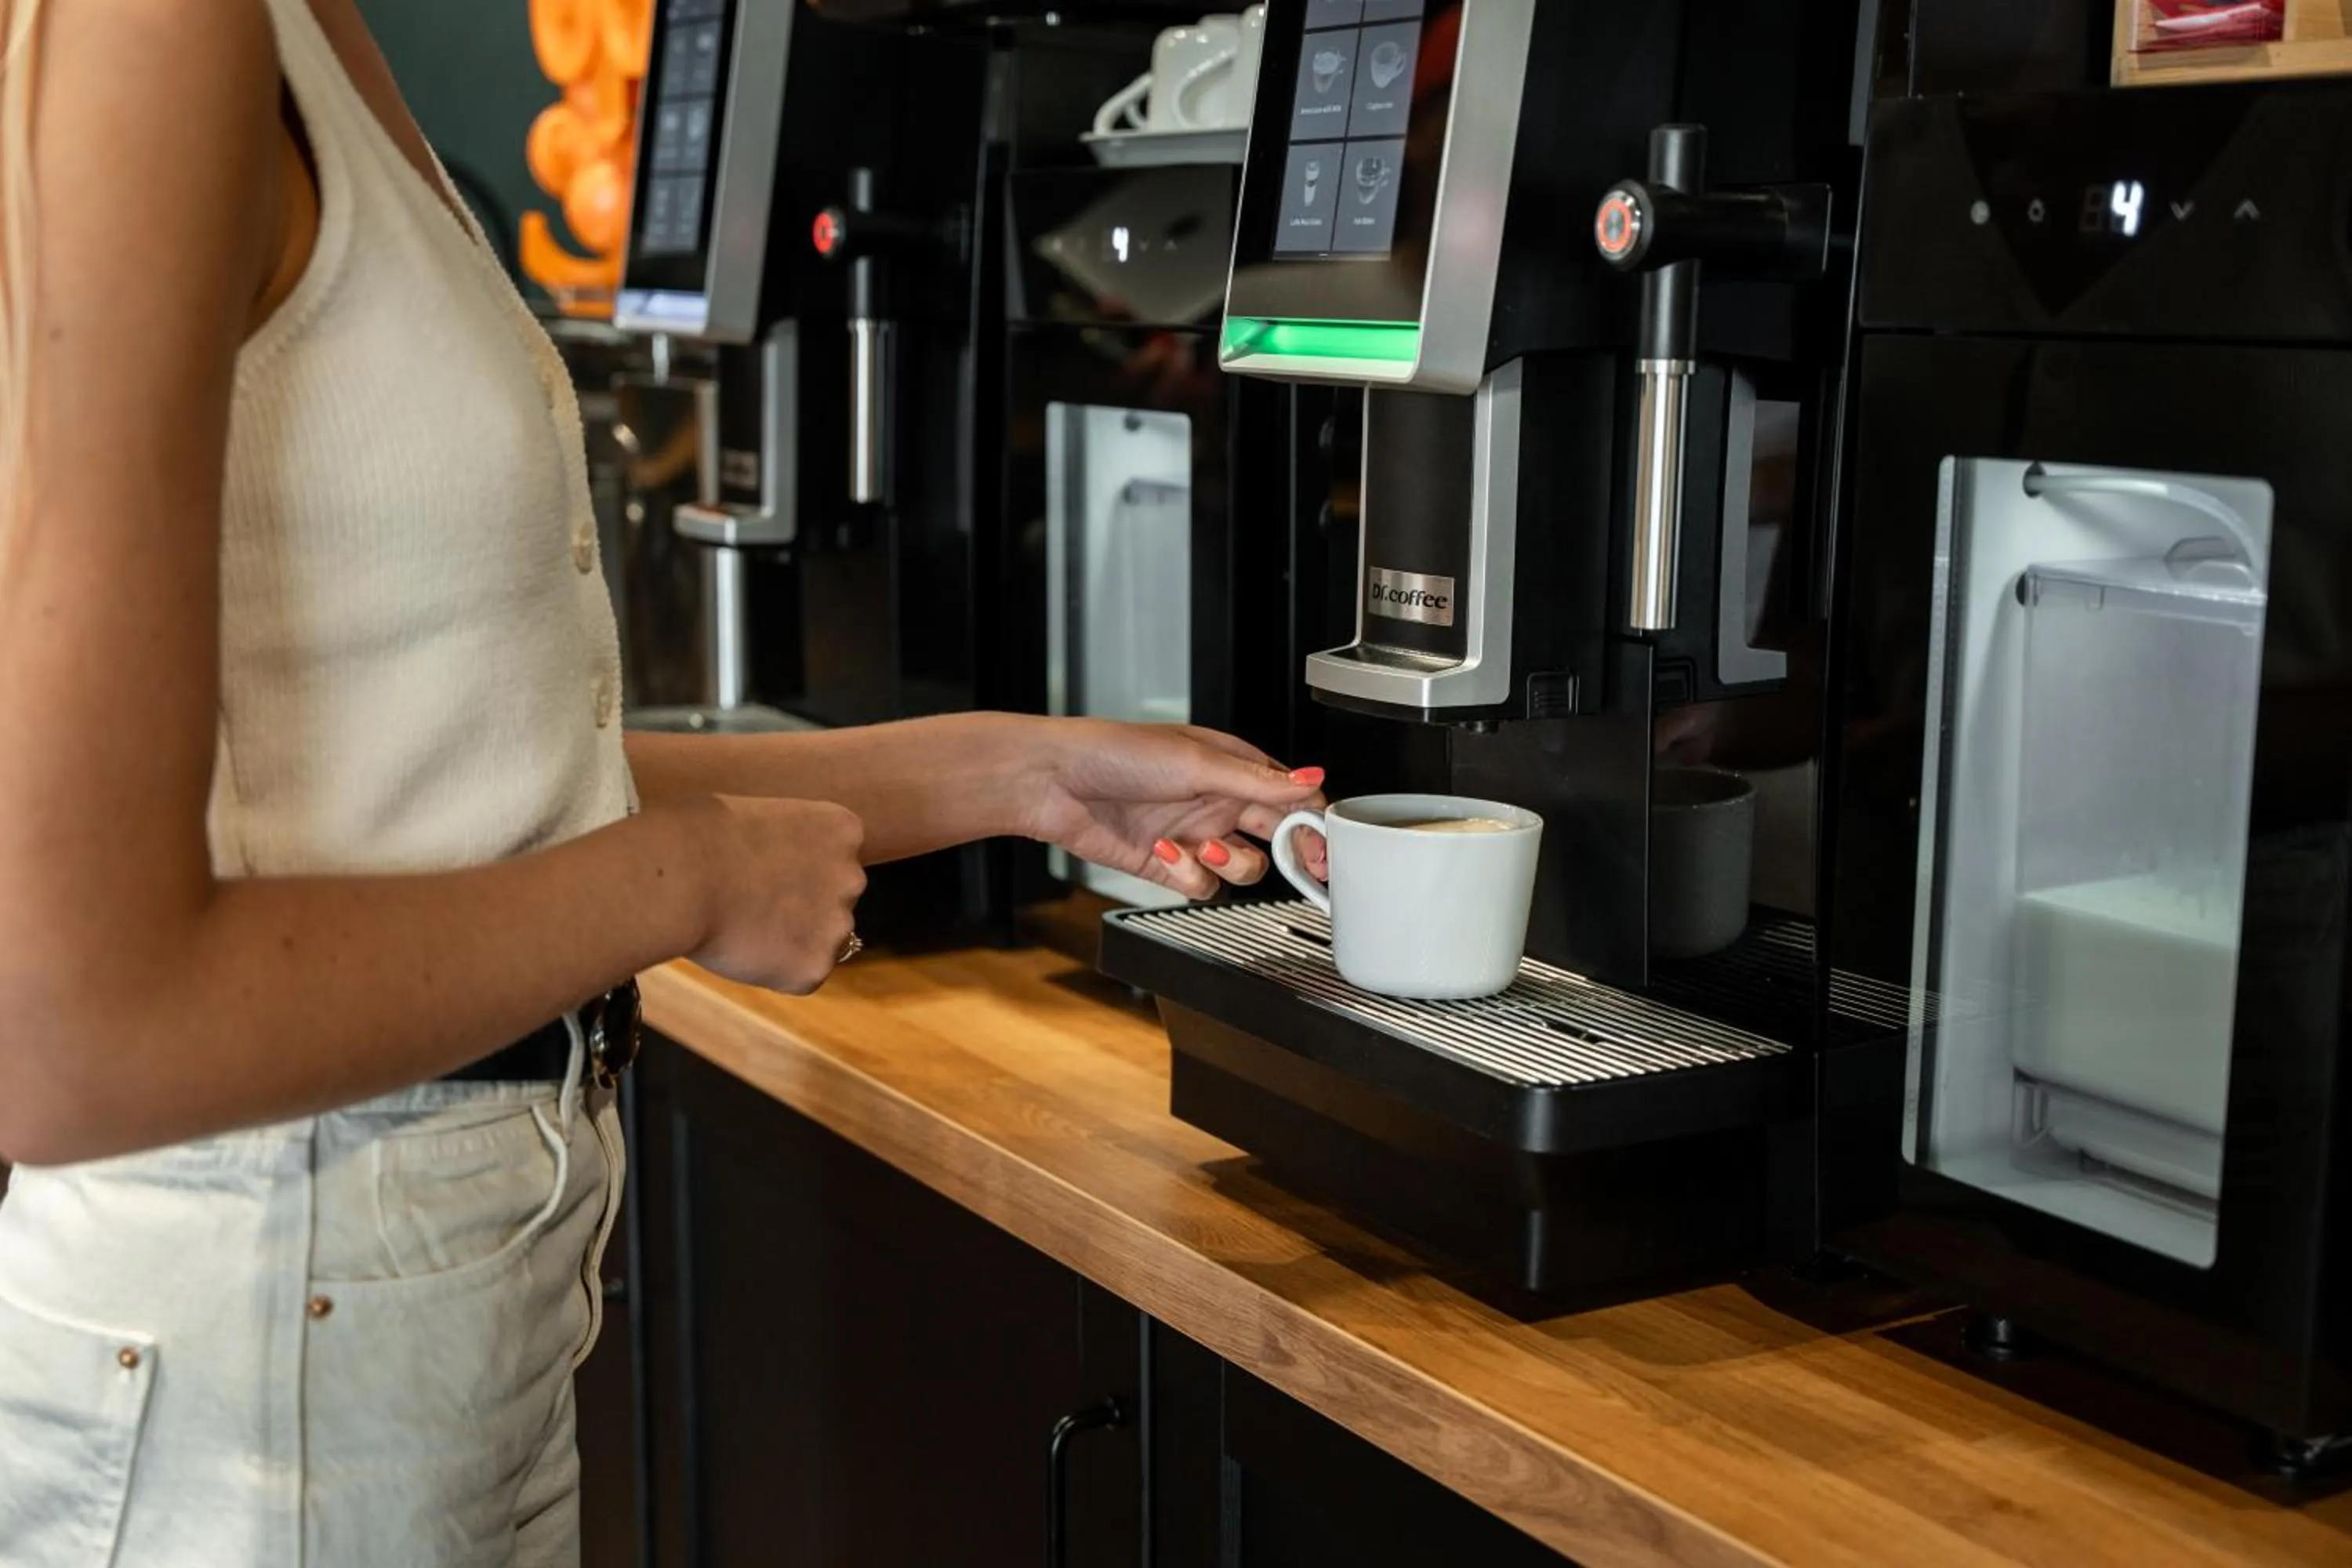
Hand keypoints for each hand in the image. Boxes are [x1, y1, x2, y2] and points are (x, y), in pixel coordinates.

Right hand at [679, 795, 866, 993]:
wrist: (682, 873)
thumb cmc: (701, 834)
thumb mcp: (761, 819)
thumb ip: (787, 846)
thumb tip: (778, 873)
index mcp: (843, 830)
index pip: (834, 859)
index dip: (793, 870)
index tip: (760, 870)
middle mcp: (852, 877)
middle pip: (832, 902)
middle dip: (800, 907)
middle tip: (749, 905)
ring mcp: (838, 925)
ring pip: (819, 942)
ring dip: (789, 941)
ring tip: (738, 925)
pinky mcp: (816, 967)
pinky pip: (798, 976)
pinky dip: (772, 971)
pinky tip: (739, 948)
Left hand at [1018, 719, 1329, 899]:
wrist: (1053, 783)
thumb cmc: (1115, 752)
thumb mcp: (1196, 762)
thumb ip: (1258, 781)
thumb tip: (1312, 780)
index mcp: (1231, 765)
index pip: (1290, 795)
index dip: (1312, 819)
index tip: (1325, 842)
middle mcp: (1217, 800)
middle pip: (1276, 835)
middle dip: (1290, 852)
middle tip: (1303, 866)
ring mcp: (1193, 834)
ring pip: (1243, 866)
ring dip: (1232, 863)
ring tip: (1205, 849)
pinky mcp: (1167, 864)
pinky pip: (1201, 884)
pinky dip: (1189, 875)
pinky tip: (1165, 853)